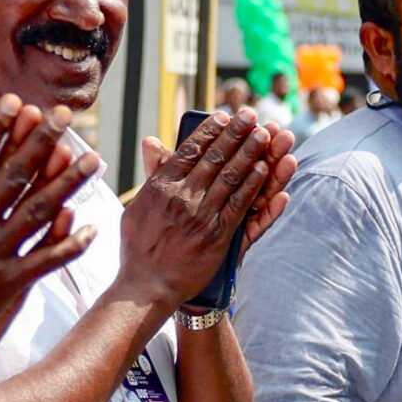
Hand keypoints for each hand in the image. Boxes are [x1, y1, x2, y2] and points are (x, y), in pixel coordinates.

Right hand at [0, 97, 100, 379]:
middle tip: (65, 115)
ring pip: (39, 209)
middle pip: (14, 173)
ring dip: (69, 181)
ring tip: (93, 158)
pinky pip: (47, 258)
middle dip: (41, 139)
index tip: (13, 101)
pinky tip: (92, 227)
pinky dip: (71, 243)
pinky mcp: (8, 282)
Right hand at [118, 111, 296, 306]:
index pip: (189, 150)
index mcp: (161, 186)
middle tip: (251, 115)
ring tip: (265, 135)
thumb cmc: (139, 248)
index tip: (224, 116)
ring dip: (250, 153)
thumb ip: (151, 172)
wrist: (147, 286)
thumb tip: (150, 140)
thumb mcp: (137, 206)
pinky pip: (239, 204)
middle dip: (235, 133)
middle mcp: (181, 197)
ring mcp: (201, 215)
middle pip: (214, 157)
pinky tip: (264, 169)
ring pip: (231, 176)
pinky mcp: (217, 235)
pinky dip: (253, 185)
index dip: (210, 130)